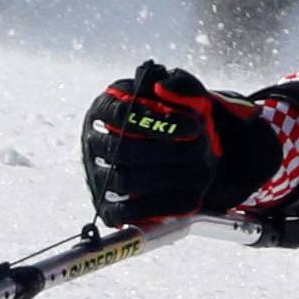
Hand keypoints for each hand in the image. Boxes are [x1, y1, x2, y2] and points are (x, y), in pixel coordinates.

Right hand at [81, 63, 280, 224]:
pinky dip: (162, 207)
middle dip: (168, 152)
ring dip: (170, 178)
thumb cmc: (179, 118)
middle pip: (123, 151)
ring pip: (127, 181)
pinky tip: (192, 197)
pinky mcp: (109, 206)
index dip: (158, 123)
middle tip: (202, 149)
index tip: (194, 127)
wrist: (185, 151)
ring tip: (202, 171)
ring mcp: (98, 175)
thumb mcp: (185, 94)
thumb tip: (162, 86)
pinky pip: (128, 213)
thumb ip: (179, 85)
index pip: (121, 115)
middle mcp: (95, 141)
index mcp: (105, 108)